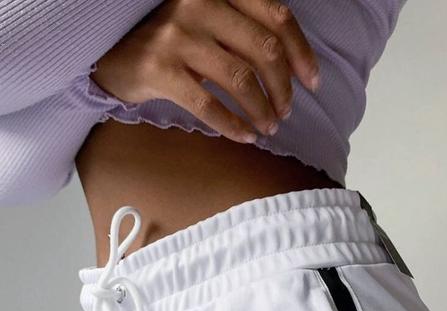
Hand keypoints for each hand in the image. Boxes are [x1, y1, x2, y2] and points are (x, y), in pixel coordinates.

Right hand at [91, 0, 319, 143]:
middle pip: (264, 50)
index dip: (301, 52)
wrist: (110, 54)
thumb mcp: (206, 21)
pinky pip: (208, 105)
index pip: (276, 16)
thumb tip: (289, 65)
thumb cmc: (168, 42)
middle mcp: (199, 3)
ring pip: (240, 80)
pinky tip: (244, 136)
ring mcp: (178, 36)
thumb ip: (241, 30)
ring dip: (262, 110)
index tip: (312, 82)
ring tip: (268, 127)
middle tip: (285, 112)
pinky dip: (233, 125)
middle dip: (283, 88)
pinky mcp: (160, 69)